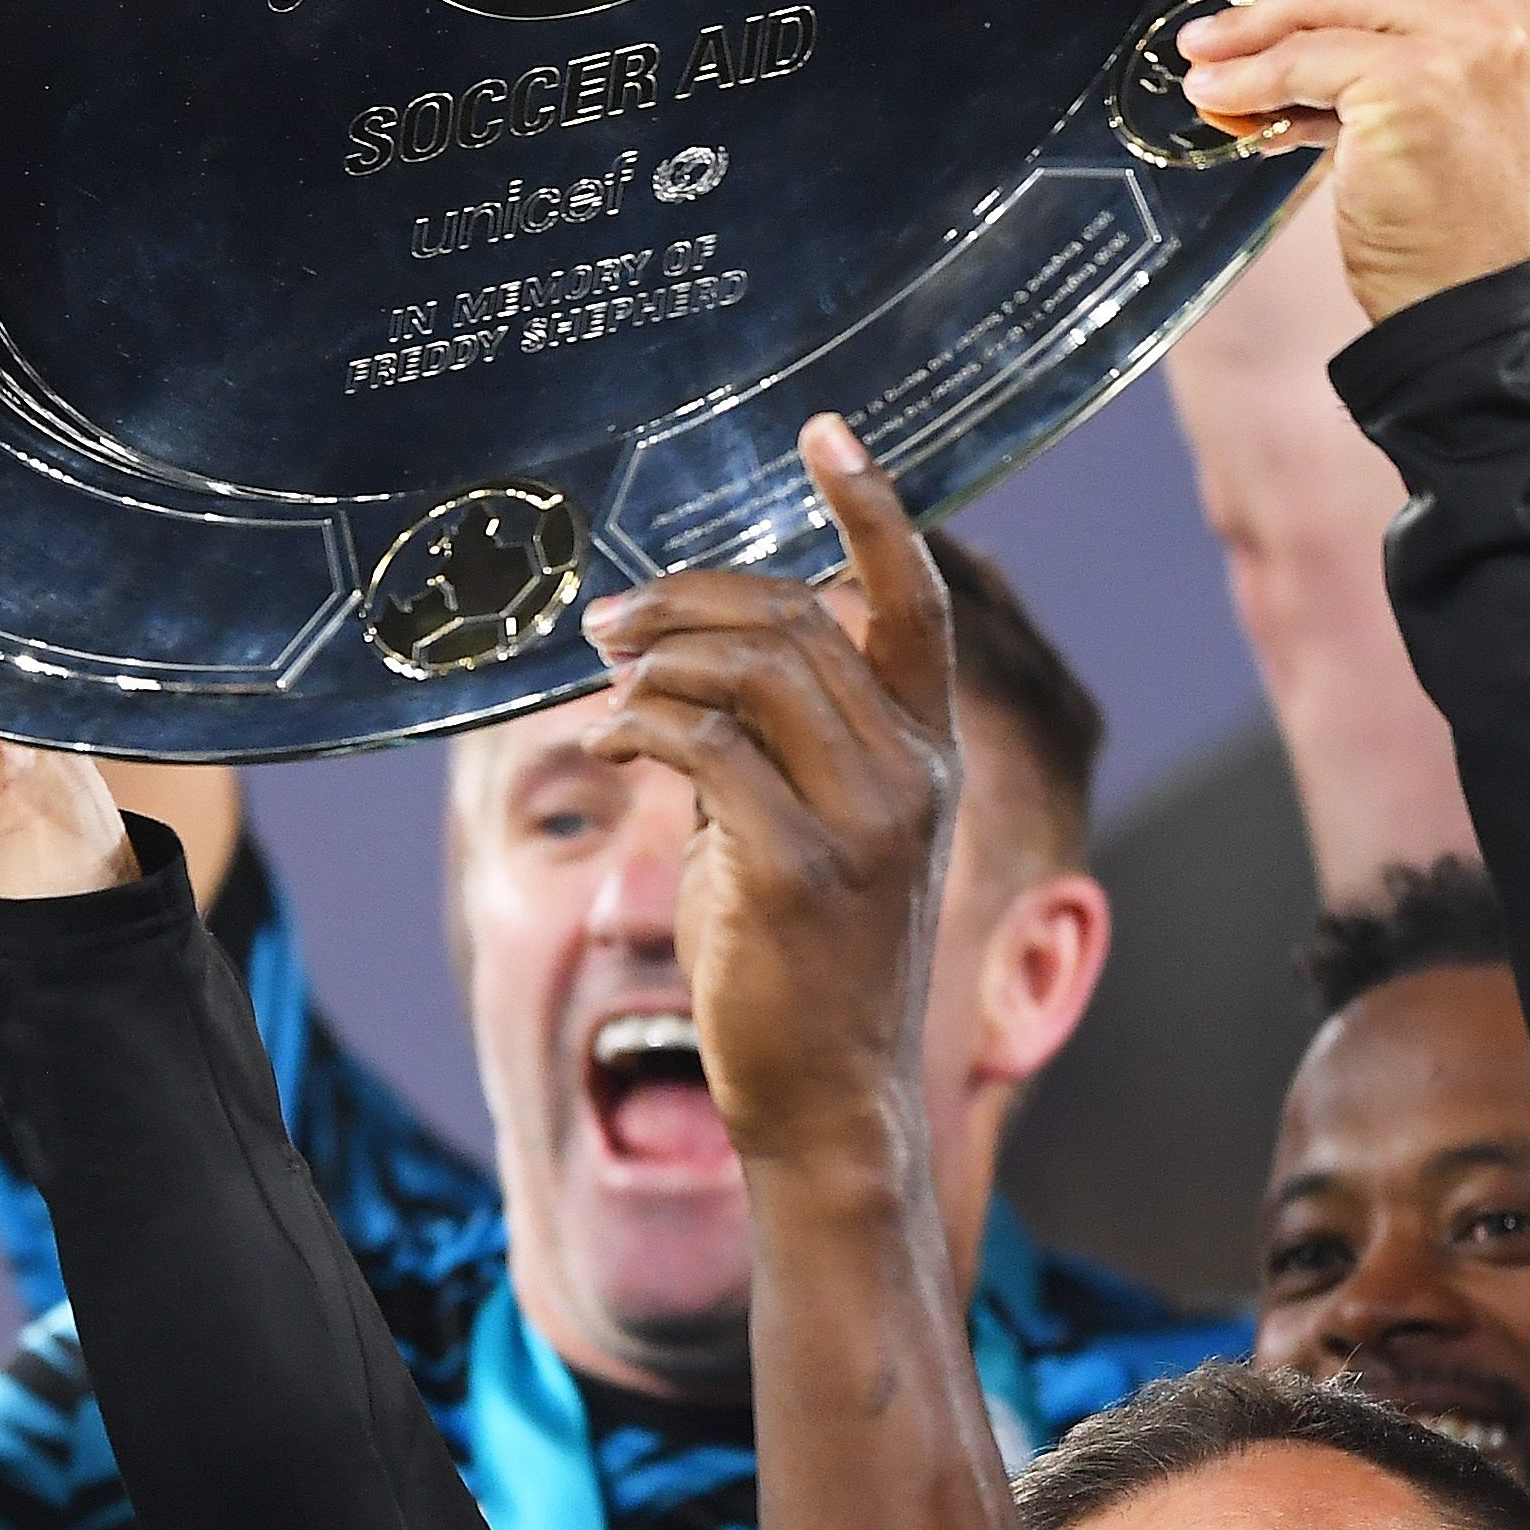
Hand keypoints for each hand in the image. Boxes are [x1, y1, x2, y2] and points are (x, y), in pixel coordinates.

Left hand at [576, 416, 958, 1181]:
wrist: (829, 1099)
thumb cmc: (806, 966)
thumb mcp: (818, 832)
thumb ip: (784, 743)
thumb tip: (689, 661)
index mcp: (927, 755)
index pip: (914, 602)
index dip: (873, 506)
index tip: (825, 431)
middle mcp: (912, 775)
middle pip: (797, 621)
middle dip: (689, 598)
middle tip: (608, 614)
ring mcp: (863, 822)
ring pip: (750, 671)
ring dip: (654, 658)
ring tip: (601, 678)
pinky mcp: (797, 869)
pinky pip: (701, 746)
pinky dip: (638, 724)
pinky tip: (606, 741)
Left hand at [1177, 0, 1529, 324]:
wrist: (1473, 298)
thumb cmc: (1460, 195)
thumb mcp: (1472, 71)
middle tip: (1302, 10)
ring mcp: (1478, 35)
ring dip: (1257, 22)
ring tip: (1221, 58)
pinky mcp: (1417, 85)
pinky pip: (1301, 53)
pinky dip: (1247, 76)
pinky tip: (1225, 96)